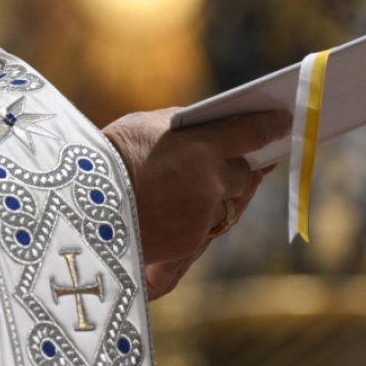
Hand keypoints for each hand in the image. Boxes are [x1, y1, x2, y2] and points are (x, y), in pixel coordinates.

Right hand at [103, 108, 290, 296]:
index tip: (283, 122)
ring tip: (215, 184)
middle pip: (242, 174)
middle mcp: (211, 183)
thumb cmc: (108, 157)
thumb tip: (197, 129)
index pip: (250, 133)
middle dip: (239, 167)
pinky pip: (203, 227)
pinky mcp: (187, 244)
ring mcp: (202, 216)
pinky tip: (185, 209)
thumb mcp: (144, 127)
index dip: (270, 126)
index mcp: (203, 147)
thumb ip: (178, 129)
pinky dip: (195, 217)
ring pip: (225, 205)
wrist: (81, 207)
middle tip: (244, 158)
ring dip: (219, 195)